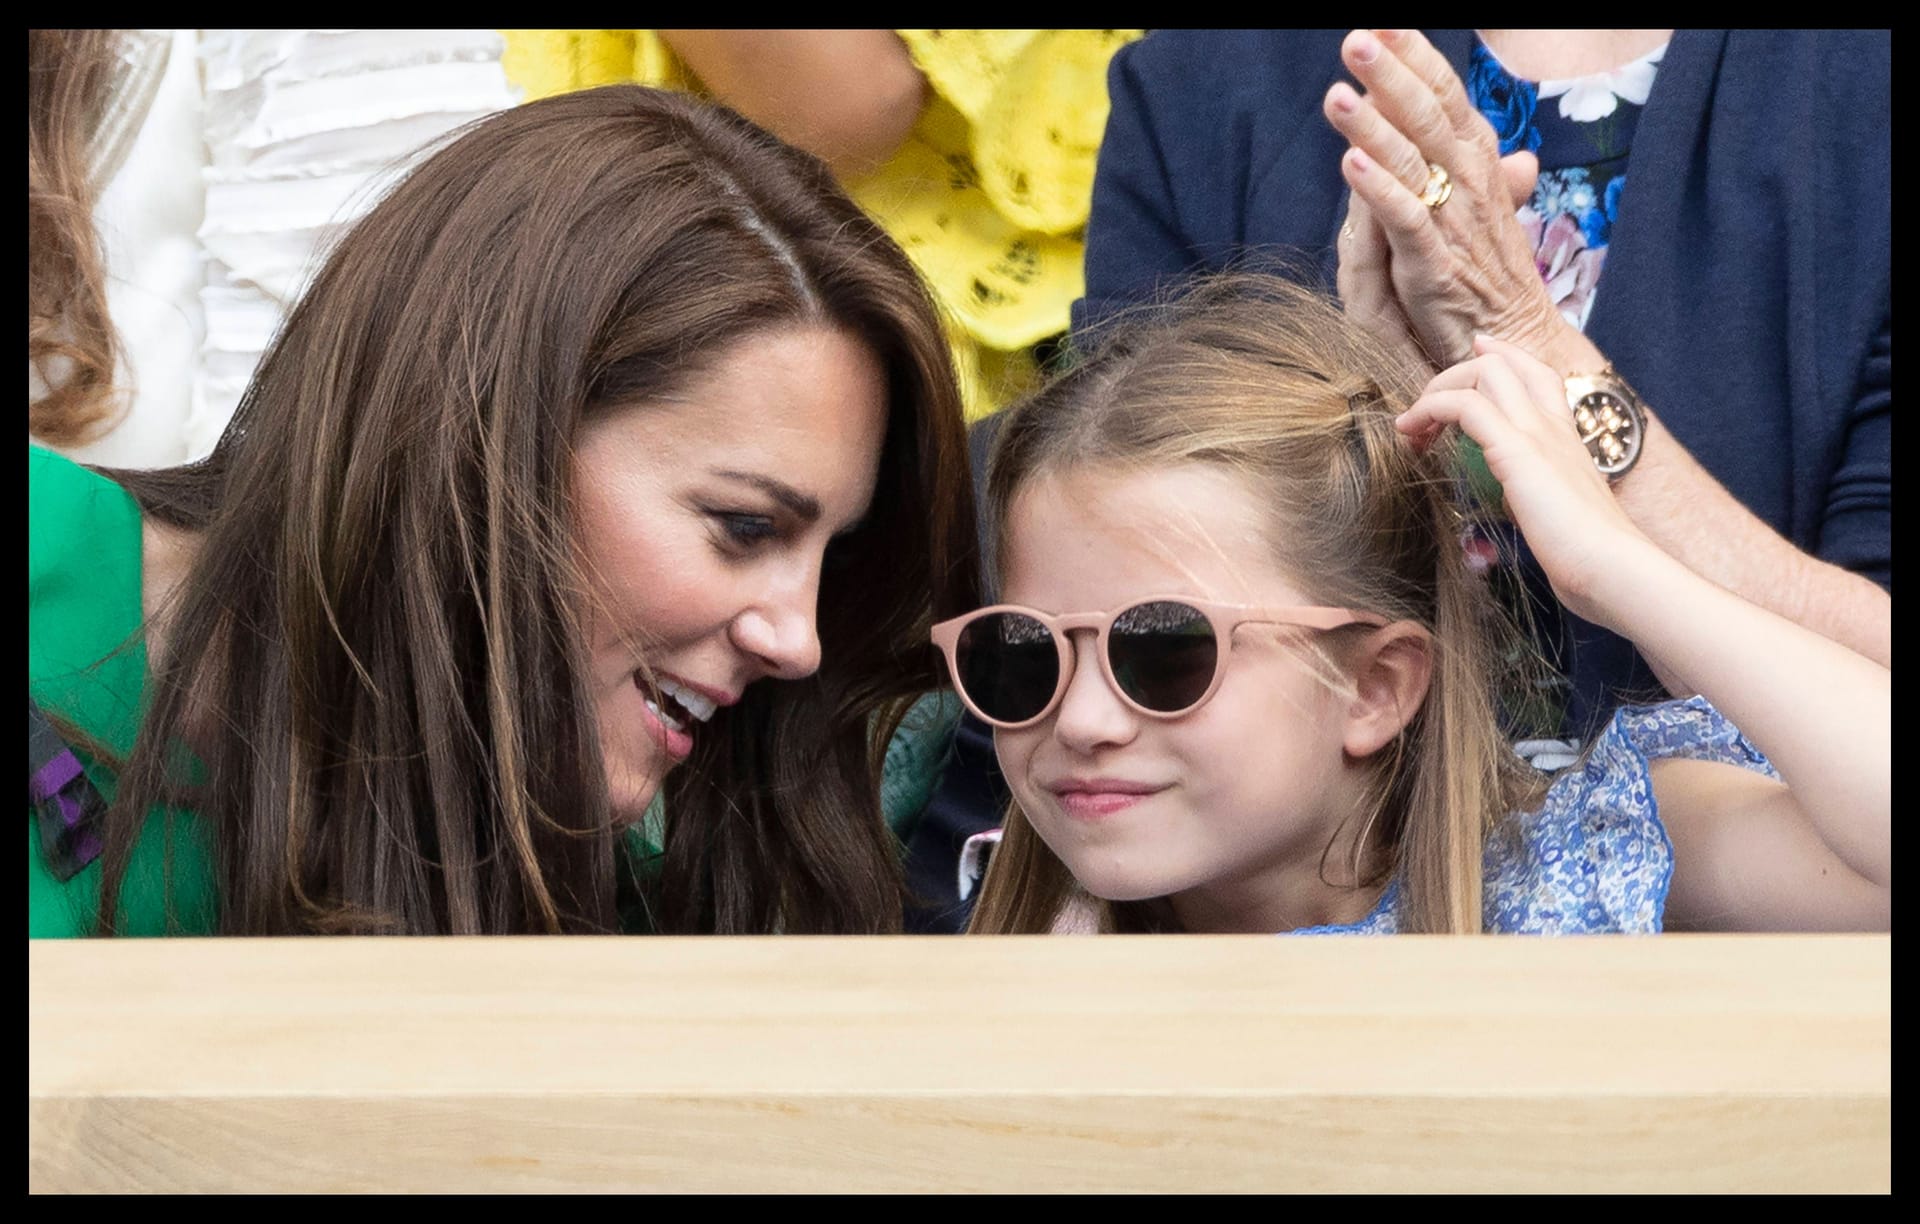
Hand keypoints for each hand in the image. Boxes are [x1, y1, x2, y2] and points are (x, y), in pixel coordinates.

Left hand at [1323, 29, 1571, 368]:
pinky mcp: (1436, 267)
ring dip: (1373, 128)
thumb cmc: (1491, 273)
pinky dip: (1381, 192)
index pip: (1445, 98)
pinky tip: (1350, 165)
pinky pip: (1408, 221)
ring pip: (1413, 162)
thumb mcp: (1484, 209)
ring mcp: (1454, 225)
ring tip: (1337, 95)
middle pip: (1427, 117)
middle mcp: (1470, 184)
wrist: (1517, 340)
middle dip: (1391, 76)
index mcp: (1477, 163)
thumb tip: (1497, 136)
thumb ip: (1473, 165)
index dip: (1416, 59)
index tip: (1384, 23)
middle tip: (1357, 40)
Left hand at [1396, 336, 1658, 630]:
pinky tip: (1411, 431)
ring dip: (1436, 390)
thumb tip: (1504, 531)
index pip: (1537, 375)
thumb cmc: (1587, 559)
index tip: (1474, 354)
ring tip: (1411, 425)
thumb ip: (1528, 511)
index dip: (1503, 357)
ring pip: (1484, 372)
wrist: (1612, 569)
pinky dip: (1431, 407)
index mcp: (1566, 439)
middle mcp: (1553, 427)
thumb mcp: (1552, 522)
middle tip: (1423, 414)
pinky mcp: (1518, 452)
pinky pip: (1466, 406)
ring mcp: (1538, 435)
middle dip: (1453, 376)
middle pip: (1502, 364)